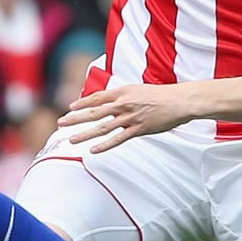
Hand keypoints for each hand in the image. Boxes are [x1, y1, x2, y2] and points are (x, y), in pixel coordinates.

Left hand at [56, 83, 197, 153]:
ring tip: (71, 139)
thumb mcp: (136, 90)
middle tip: (61, 123)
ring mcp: (130, 118)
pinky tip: (93, 150)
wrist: (180, 100)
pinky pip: (118, 139)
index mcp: (122, 92)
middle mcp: (123, 104)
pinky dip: (105, 145)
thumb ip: (121, 96)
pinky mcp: (139, 129)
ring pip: (103, 127)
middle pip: (94, 112)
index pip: (96, 98)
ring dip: (85, 134)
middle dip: (76, 118)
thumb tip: (107, 103)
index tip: (69, 107)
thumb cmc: (159, 95)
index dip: (82, 103)